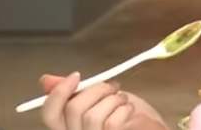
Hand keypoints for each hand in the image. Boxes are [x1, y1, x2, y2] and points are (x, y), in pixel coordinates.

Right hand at [40, 74, 166, 129]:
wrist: (154, 128)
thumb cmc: (129, 117)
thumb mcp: (102, 99)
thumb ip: (77, 93)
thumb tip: (47, 80)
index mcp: (69, 127)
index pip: (49, 114)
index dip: (58, 94)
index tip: (76, 75)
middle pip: (72, 109)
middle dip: (96, 90)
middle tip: (113, 87)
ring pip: (91, 115)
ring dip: (113, 100)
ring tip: (123, 101)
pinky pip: (111, 123)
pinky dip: (124, 110)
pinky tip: (130, 112)